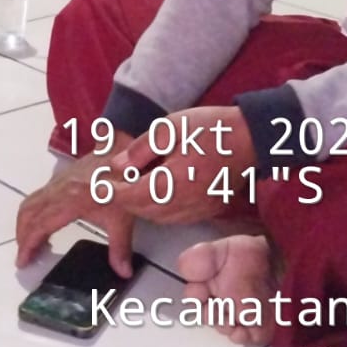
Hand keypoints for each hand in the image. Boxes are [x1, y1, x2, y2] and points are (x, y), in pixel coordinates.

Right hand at [15, 131, 137, 277]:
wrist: (125, 154)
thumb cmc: (124, 183)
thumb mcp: (123, 218)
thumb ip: (121, 248)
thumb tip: (124, 273)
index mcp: (71, 201)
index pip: (41, 225)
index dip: (28, 244)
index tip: (23, 260)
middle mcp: (59, 190)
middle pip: (28, 213)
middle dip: (22, 236)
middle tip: (23, 256)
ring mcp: (57, 182)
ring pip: (29, 203)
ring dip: (24, 224)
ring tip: (29, 244)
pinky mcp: (59, 179)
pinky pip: (37, 196)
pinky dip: (32, 213)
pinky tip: (42, 225)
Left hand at [108, 107, 257, 225]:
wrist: (250, 138)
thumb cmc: (211, 129)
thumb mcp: (170, 128)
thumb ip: (141, 149)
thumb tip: (119, 166)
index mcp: (174, 182)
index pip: (133, 196)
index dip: (111, 193)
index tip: (96, 188)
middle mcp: (186, 202)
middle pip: (144, 210)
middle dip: (124, 200)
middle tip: (110, 186)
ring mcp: (198, 209)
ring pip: (159, 218)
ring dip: (141, 207)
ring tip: (131, 188)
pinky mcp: (207, 210)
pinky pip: (176, 218)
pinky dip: (160, 211)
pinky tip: (156, 194)